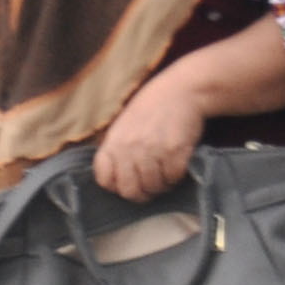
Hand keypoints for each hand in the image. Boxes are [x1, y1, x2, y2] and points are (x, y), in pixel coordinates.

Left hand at [90, 76, 206, 203]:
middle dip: (142, 193)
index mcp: (114, 142)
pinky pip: (173, 178)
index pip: (105, 180)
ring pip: (154, 187)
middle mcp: (130, 147)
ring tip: (165, 173)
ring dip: (161, 185)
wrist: (180, 90)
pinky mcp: (175, 150)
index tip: (128, 181)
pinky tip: (176, 165)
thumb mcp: (122, 126)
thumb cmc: (150, 109)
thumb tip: (113, 181)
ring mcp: (153, 149)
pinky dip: (176, 176)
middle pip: (130, 190)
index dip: (116, 186)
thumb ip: (115, 151)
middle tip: (151, 186)